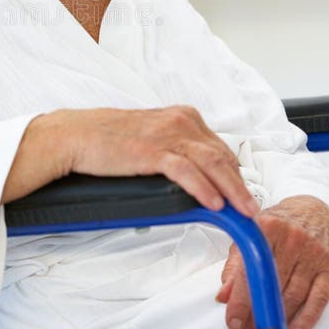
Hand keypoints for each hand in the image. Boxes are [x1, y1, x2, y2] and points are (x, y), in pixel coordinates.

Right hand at [66, 105, 258, 216]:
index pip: (220, 147)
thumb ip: (174, 150)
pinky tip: (214, 203)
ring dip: (233, 190)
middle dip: (240, 185)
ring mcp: (167, 134)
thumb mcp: (151, 138)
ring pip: (212, 163)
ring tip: (244, 211)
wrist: (76, 135)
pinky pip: (187, 171)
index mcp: (183, 116)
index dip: (235, 174)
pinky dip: (204, 188)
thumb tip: (195, 177)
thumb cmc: (108, 139)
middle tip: (252, 209)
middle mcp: (181, 121)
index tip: (243, 195)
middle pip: (222, 156)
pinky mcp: (152, 150)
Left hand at [216, 195, 328, 328]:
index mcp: (268, 227)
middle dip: (258, 312)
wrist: (312, 210)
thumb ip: (236, 264)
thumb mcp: (252, 234)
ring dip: (279, 318)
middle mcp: (292, 239)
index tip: (233, 319)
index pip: (251, 270)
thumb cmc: (279, 222)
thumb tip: (224, 295)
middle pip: (273, 285)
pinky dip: (307, 318)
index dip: (241, 300)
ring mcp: (312, 254)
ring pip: (294, 295)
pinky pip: (319, 297)